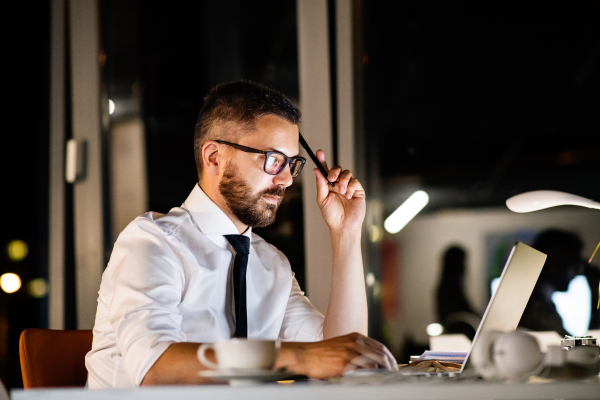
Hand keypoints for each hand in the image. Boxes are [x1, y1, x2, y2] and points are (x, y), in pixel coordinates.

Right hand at [277, 332, 397, 378]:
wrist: (306, 355)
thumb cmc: (322, 353)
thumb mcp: (342, 345)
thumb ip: (357, 350)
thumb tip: (372, 362)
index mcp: (356, 337)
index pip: (381, 347)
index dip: (390, 358)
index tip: (393, 367)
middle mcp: (355, 342)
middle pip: (382, 354)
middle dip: (390, 367)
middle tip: (393, 376)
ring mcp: (350, 352)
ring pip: (376, 363)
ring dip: (383, 373)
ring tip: (386, 380)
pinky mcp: (345, 363)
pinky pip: (364, 371)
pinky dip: (371, 376)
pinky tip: (373, 381)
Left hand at [314, 150, 365, 232]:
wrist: (343, 225)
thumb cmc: (331, 215)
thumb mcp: (322, 199)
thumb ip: (320, 184)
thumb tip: (317, 171)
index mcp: (328, 185)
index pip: (325, 170)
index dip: (322, 160)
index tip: (319, 152)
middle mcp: (338, 184)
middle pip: (337, 169)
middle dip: (334, 171)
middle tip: (332, 179)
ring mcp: (348, 186)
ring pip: (347, 173)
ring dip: (343, 180)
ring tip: (341, 191)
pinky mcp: (358, 190)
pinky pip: (355, 181)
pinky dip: (351, 187)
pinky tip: (348, 195)